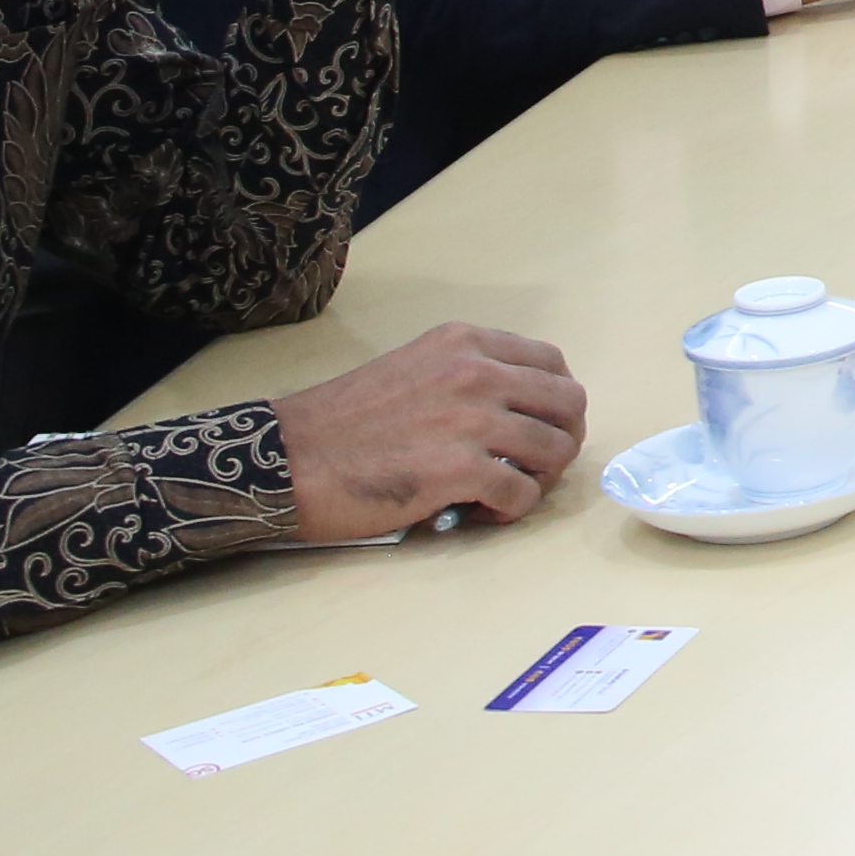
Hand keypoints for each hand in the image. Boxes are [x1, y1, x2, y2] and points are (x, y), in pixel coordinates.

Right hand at [270, 321, 585, 538]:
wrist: (286, 460)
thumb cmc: (342, 423)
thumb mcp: (415, 371)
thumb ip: (468, 379)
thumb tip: (519, 413)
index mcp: (464, 343)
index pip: (552, 364)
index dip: (556, 403)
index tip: (539, 428)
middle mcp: (475, 371)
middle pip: (568, 403)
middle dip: (562, 440)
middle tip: (533, 467)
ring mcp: (470, 419)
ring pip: (555, 449)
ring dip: (540, 478)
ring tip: (506, 492)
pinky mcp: (458, 469)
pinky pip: (522, 492)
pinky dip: (512, 509)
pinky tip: (483, 512)